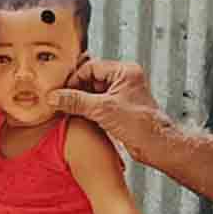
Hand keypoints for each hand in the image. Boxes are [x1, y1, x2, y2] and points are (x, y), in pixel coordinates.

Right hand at [48, 60, 168, 160]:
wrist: (157, 146)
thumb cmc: (142, 125)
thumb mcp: (103, 110)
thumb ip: (76, 101)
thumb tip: (55, 97)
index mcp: (125, 72)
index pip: (91, 67)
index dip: (75, 79)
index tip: (61, 91)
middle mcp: (125, 81)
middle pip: (91, 79)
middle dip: (76, 90)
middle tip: (61, 100)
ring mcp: (122, 95)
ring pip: (93, 93)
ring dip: (80, 101)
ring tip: (68, 110)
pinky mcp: (119, 110)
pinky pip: (98, 105)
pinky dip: (87, 110)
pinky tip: (78, 117)